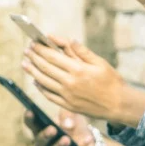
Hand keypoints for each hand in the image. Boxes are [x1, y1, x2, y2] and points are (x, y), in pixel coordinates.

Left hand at [22, 36, 144, 125]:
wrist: (119, 105)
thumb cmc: (112, 82)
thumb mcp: (100, 63)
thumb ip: (82, 51)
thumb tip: (67, 40)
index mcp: (78, 69)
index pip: (52, 56)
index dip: (40, 48)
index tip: (33, 42)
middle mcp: (70, 82)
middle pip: (45, 67)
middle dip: (33, 57)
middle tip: (26, 50)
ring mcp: (67, 95)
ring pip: (43, 81)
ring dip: (31, 71)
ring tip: (24, 63)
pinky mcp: (68, 105)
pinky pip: (49, 95)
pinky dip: (40, 87)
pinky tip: (36, 81)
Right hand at [24, 109, 94, 145]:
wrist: (89, 140)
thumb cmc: (74, 124)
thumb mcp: (72, 115)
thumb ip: (68, 117)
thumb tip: (67, 125)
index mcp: (40, 129)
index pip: (31, 124)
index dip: (29, 118)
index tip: (30, 111)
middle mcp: (42, 144)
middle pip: (39, 141)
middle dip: (45, 135)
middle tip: (52, 129)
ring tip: (67, 139)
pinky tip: (87, 139)